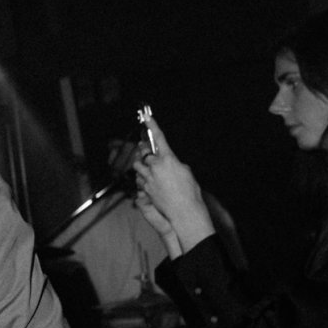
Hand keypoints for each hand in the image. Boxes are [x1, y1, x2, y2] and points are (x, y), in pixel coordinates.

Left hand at [133, 117, 214, 252]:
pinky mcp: (145, 189)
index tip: (147, 117)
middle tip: (148, 154)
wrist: (184, 211)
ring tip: (149, 170)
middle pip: (143, 154)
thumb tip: (169, 164)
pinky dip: (142, 179)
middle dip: (145, 153)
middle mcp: (155, 167)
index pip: (158, 138)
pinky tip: (150, 184)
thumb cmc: (190, 192)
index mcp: (167, 159)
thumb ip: (174, 164)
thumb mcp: (186, 172)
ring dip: (142, 166)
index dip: (152, 126)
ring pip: (137, 167)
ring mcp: (148, 179)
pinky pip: (139, 180)